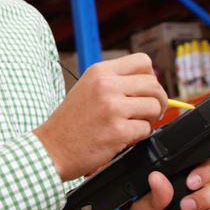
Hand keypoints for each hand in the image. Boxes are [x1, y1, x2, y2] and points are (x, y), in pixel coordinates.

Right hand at [34, 53, 166, 179]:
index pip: (143, 61)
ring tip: (135, 123)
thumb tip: (150, 83)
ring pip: (154, 106)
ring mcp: (112, 107)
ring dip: (151, 118)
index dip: (150, 77)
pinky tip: (124, 136)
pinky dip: (140, 135)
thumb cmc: (71, 121)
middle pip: (154, 84)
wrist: (52, 148)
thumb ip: (115, 81)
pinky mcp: (118, 130)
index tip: (145, 91)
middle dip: (157, 100)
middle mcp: (106, 85)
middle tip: (148, 111)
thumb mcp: (88, 88)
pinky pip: (147, 129)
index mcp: (99, 71)